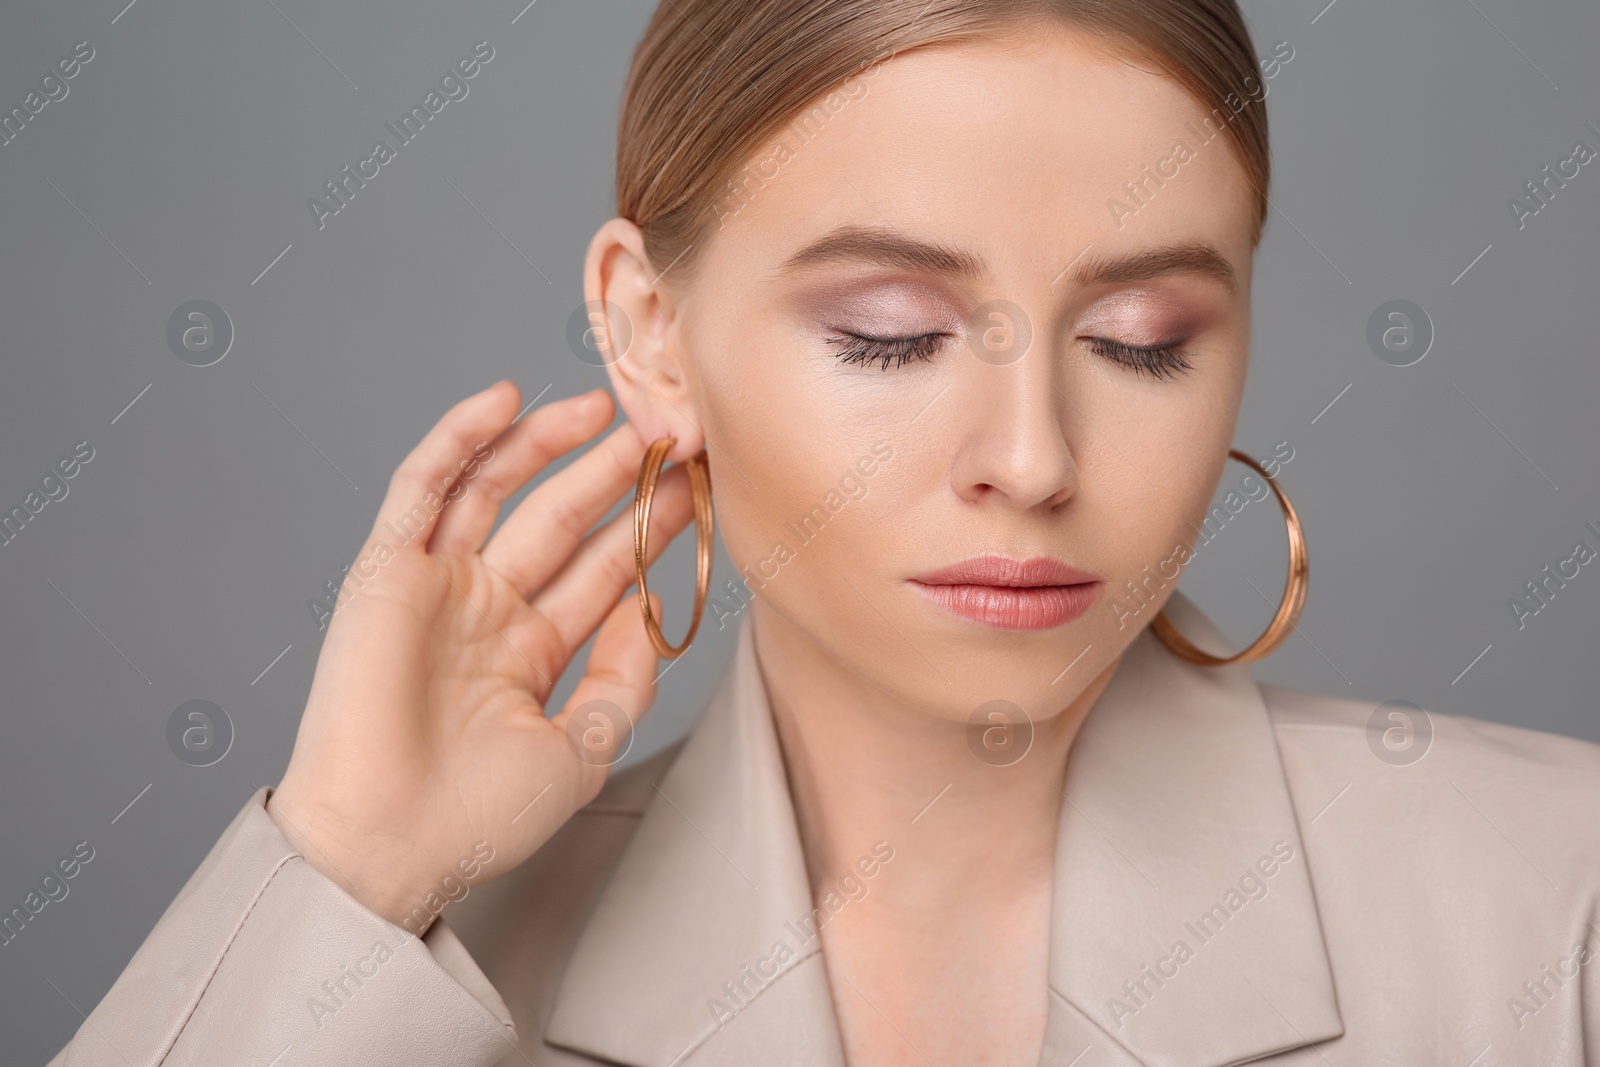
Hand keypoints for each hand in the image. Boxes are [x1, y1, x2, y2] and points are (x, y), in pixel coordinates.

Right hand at [267, 381, 693, 929]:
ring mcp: (435, 585)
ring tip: (609, 407)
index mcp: (529, 654)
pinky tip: (506, 400)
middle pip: (560, 521)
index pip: (600, 571)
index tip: (697, 484)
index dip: (645, 526)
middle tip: (668, 429)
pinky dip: (459, 441)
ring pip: (497, 491)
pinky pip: (423, 489)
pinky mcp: (385, 570)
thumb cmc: (477, 819)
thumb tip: (652, 603)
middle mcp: (486, 611)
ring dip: (549, 445)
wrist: (387, 845)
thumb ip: (623, 679)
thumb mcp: (583, 751)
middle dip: (613, 477)